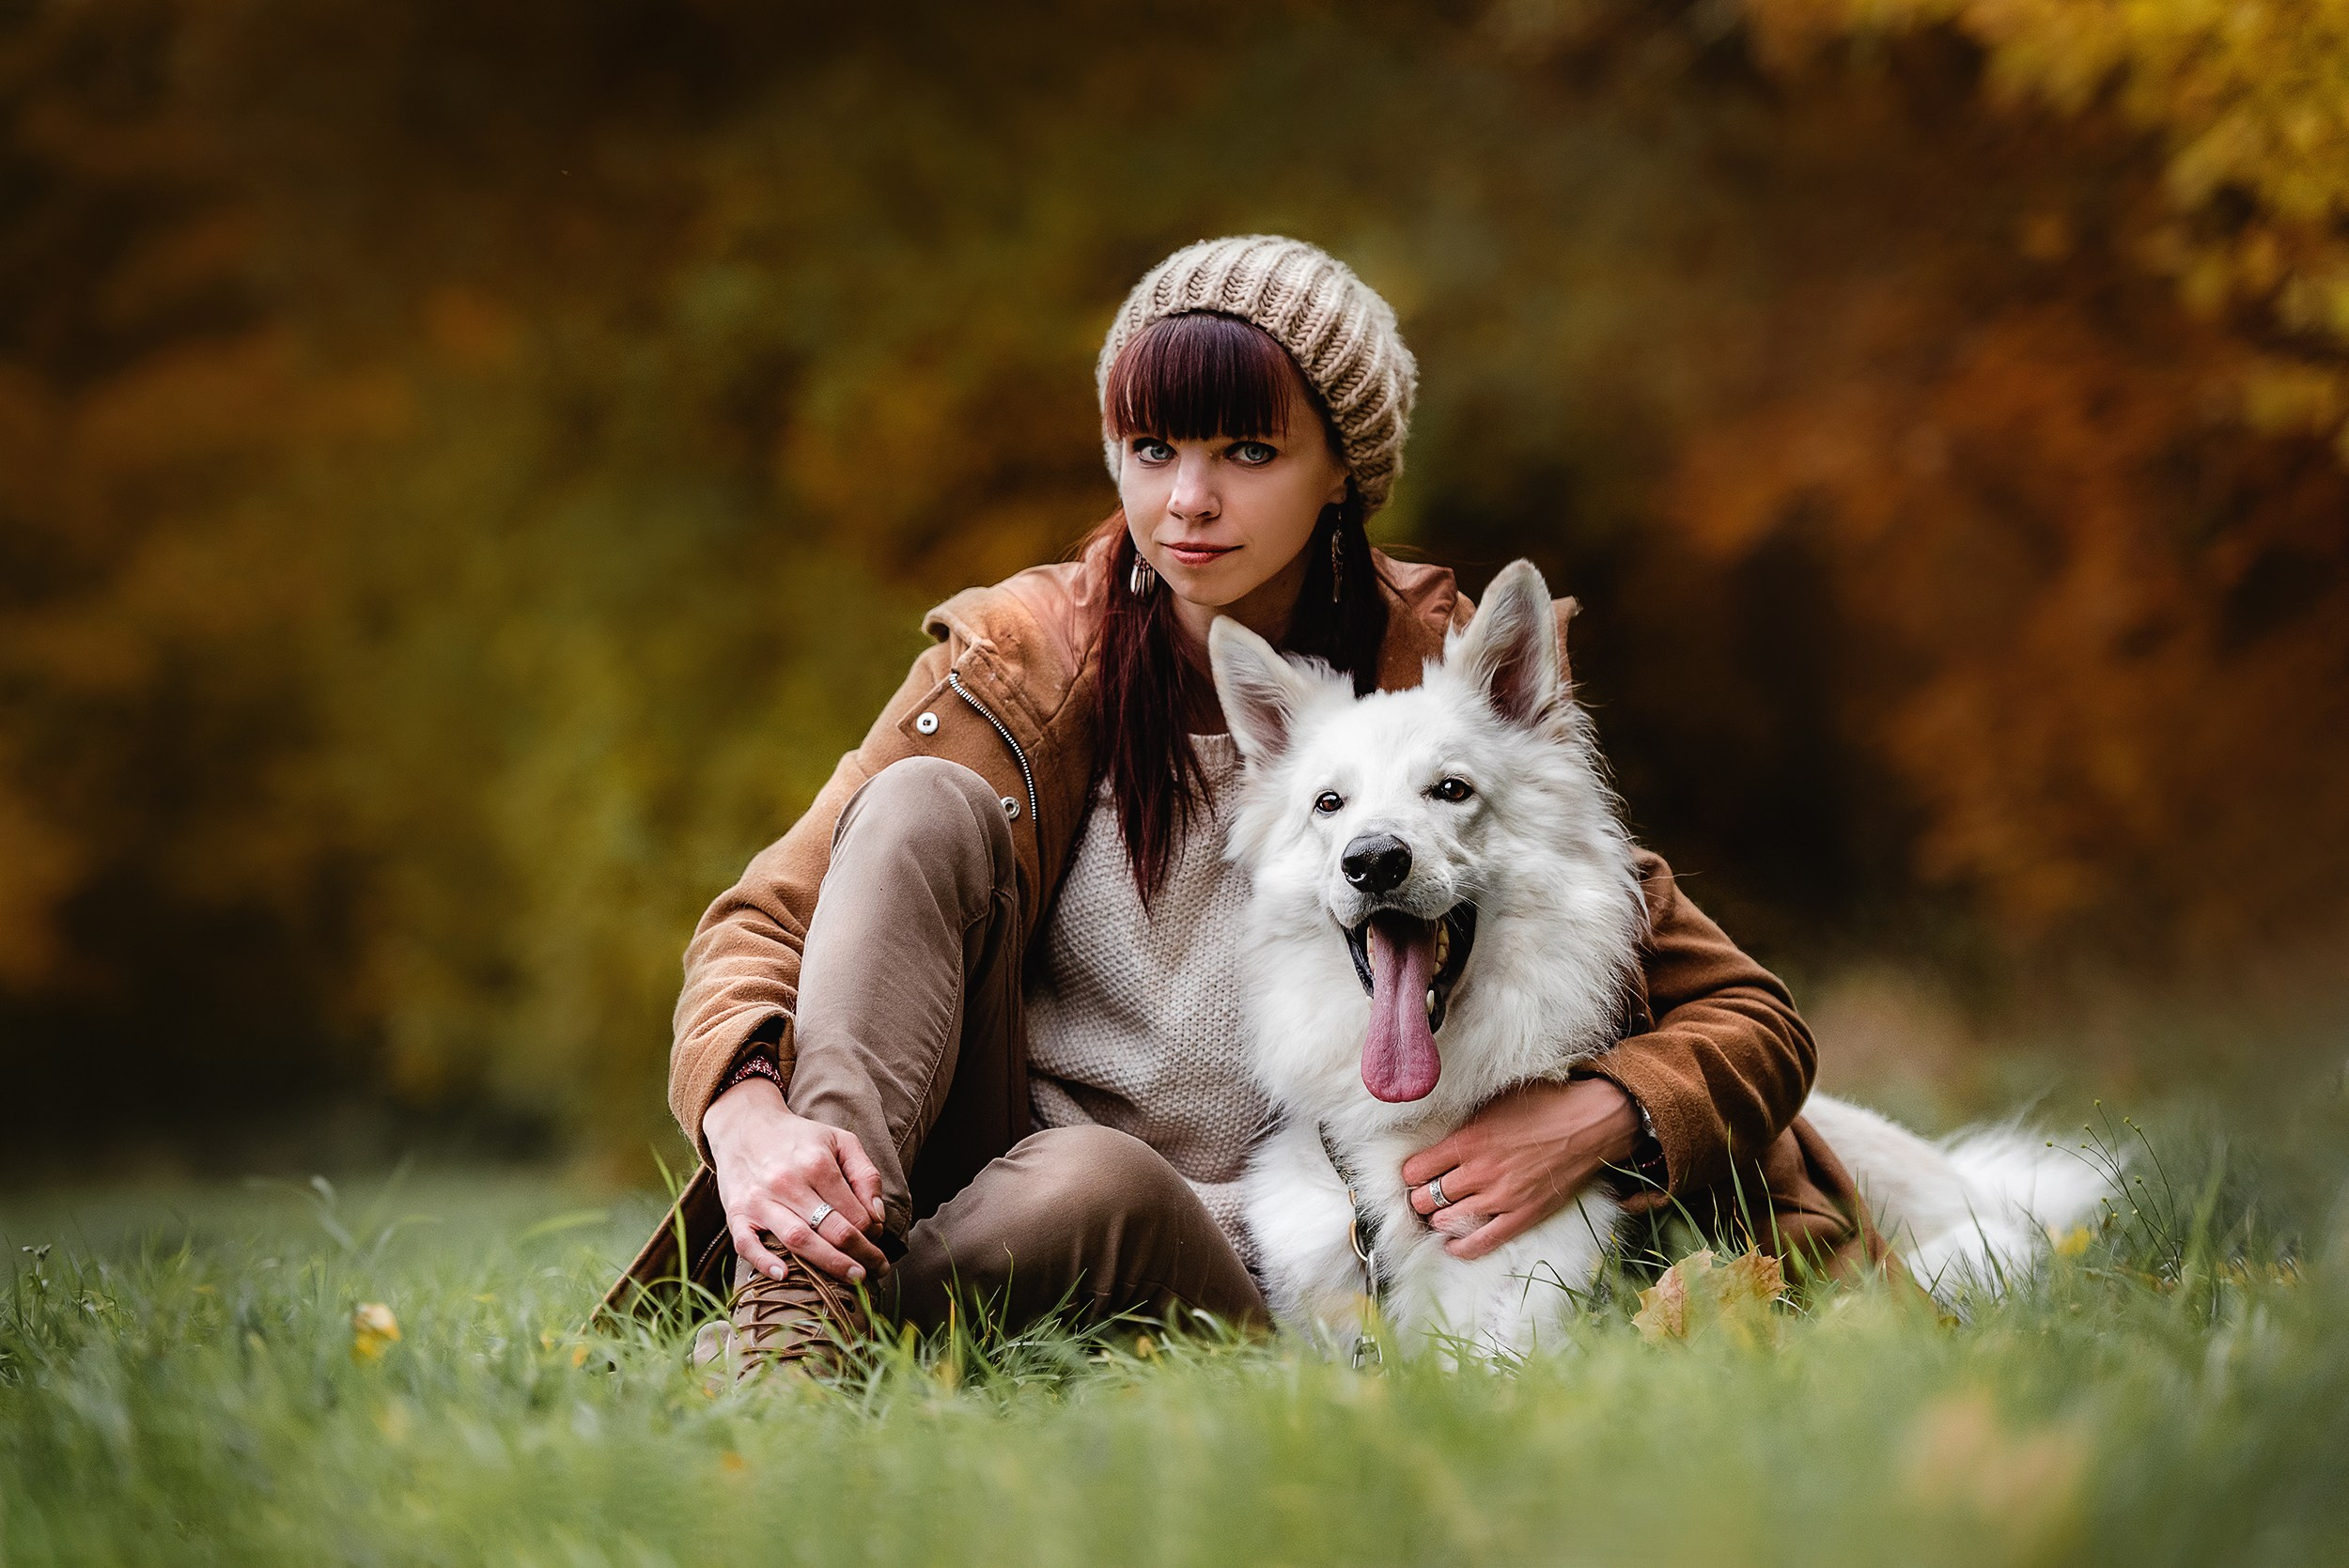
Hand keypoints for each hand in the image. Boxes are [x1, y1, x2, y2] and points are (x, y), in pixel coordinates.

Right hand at [703, 1078, 888, 1283]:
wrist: (745, 1126)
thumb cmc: (799, 1138)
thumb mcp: (840, 1140)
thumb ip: (865, 1174)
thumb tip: (877, 1216)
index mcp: (817, 1164)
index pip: (854, 1212)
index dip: (871, 1232)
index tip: (876, 1239)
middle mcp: (788, 1182)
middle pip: (831, 1230)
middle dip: (860, 1255)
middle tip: (876, 1270)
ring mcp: (759, 1199)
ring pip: (797, 1240)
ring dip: (829, 1264)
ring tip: (853, 1277)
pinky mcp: (736, 1213)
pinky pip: (746, 1243)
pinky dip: (763, 1262)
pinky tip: (784, 1275)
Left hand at [1400, 1078, 1639, 1260]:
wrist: (1589, 1124)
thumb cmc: (1544, 1106)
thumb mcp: (1493, 1103)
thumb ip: (1465, 1124)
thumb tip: (1440, 1137)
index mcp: (1467, 1140)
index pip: (1415, 1170)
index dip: (1410, 1174)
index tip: (1415, 1173)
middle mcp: (1479, 1172)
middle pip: (1425, 1198)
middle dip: (1420, 1198)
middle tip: (1425, 1195)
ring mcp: (1500, 1197)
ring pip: (1446, 1221)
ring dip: (1438, 1218)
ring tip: (1440, 1213)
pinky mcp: (1522, 1216)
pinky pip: (1481, 1242)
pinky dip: (1461, 1247)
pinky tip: (1452, 1244)